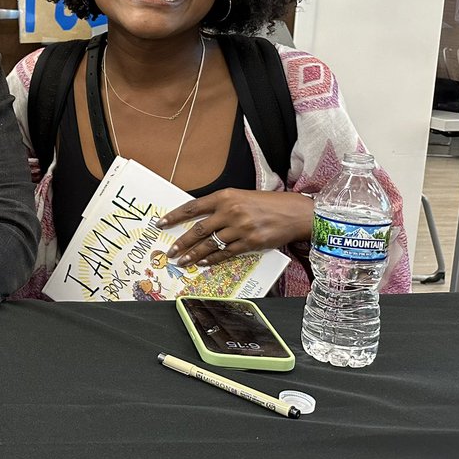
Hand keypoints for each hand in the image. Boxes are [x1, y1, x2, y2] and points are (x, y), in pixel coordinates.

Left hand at [157, 189, 313, 266]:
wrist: (296, 213)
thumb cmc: (268, 204)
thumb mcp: (241, 196)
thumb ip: (221, 206)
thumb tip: (198, 218)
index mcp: (226, 196)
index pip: (193, 207)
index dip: (175, 216)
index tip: (161, 223)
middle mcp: (231, 211)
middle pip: (198, 229)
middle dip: (181, 242)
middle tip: (170, 251)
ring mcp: (241, 228)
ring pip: (210, 244)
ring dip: (194, 255)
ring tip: (183, 261)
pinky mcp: (251, 242)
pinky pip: (226, 253)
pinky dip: (213, 259)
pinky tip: (204, 263)